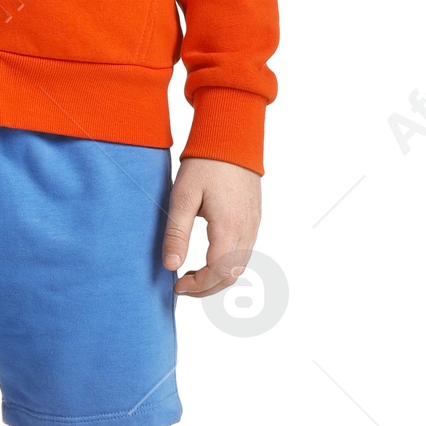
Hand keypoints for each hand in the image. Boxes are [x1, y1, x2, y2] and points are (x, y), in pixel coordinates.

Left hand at [162, 157, 260, 297]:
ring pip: (240, 266)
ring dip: (218, 277)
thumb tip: (171, 267)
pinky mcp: (255, 217)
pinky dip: (228, 263)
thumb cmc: (205, 164)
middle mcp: (247, 230)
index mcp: (228, 228)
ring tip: (193, 274)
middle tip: (183, 286)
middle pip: (232, 276)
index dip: (197, 286)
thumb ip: (177, 234)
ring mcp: (254, 224)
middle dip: (207, 288)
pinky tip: (209, 256)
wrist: (231, 138)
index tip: (177, 286)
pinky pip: (245, 251)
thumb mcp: (182, 198)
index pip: (217, 273)